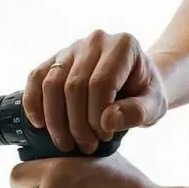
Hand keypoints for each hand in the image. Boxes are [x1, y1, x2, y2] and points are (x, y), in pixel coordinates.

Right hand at [23, 31, 167, 154]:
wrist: (137, 82)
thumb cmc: (146, 93)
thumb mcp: (154, 105)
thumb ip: (137, 112)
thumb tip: (107, 121)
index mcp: (123, 46)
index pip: (101, 82)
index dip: (98, 115)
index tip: (104, 136)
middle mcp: (96, 41)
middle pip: (74, 85)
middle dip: (77, 123)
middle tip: (86, 146)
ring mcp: (72, 48)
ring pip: (51, 84)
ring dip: (55, 120)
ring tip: (66, 144)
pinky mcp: (55, 59)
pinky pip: (36, 77)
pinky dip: (33, 102)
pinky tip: (39, 124)